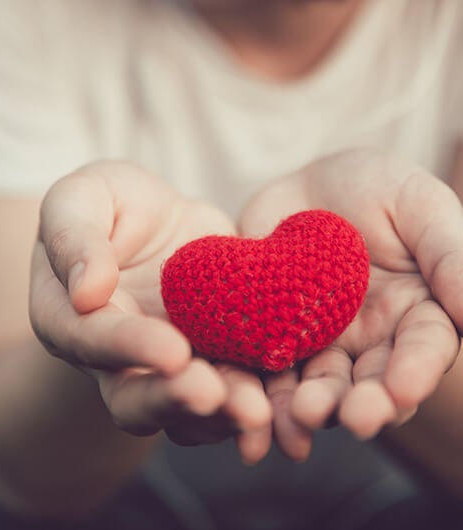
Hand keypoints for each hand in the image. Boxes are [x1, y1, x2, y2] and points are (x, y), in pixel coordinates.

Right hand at [30, 161, 271, 461]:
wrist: (151, 222)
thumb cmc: (104, 205)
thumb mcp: (79, 199)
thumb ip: (74, 238)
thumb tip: (86, 293)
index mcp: (68, 318)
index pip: (92, 340)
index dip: (130, 348)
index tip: (173, 351)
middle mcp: (110, 359)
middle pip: (133, 398)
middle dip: (174, 400)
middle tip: (214, 396)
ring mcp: (160, 369)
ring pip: (184, 412)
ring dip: (220, 416)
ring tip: (257, 411)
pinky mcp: (207, 363)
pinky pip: (227, 395)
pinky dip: (253, 401)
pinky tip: (282, 400)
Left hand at [239, 148, 462, 459]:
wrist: (302, 186)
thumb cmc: (372, 186)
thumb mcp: (418, 205)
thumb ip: (450, 255)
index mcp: (418, 313)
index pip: (424, 349)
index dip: (414, 372)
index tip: (401, 390)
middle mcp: (372, 340)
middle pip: (370, 381)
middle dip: (363, 403)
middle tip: (354, 420)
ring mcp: (319, 343)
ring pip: (317, 385)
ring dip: (311, 407)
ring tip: (301, 417)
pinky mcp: (271, 338)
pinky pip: (265, 370)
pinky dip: (261, 393)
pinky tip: (252, 412)